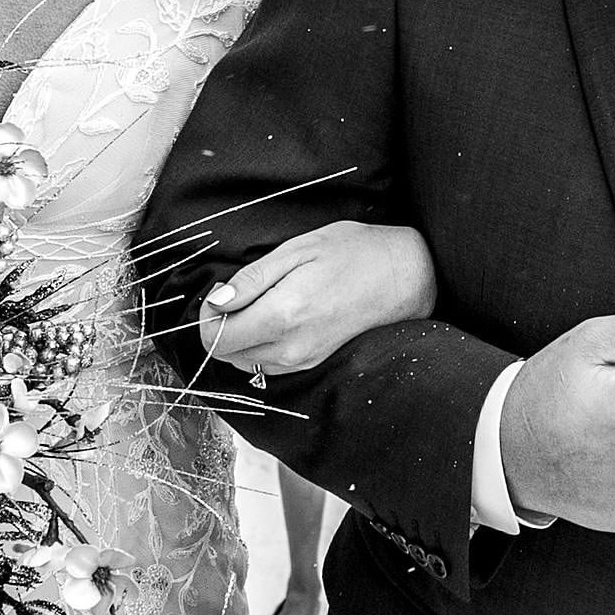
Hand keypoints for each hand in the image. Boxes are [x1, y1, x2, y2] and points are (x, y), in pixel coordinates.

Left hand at [198, 221, 436, 375]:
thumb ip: (252, 279)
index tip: (221, 292)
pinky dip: (261, 344)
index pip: (216, 339)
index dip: (207, 315)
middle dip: (221, 326)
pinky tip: (278, 316)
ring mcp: (304, 360)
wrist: (406, 276)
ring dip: (241, 337)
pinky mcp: (314, 362)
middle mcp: (290, 348)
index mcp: (282, 316)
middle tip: (239, 293)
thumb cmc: (355, 253)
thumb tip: (217, 302)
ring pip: (246, 362)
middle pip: (227, 354)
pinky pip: (269, 365)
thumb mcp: (298, 250)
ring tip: (262, 301)